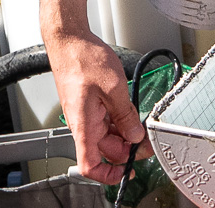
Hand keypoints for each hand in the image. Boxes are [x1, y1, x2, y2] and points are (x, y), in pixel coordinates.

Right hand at [40, 0, 145, 182]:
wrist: (68, 40)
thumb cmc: (82, 58)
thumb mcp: (114, 87)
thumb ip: (126, 114)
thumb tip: (134, 135)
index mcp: (84, 125)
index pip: (89, 165)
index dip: (108, 175)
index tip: (126, 172)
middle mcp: (82, 123)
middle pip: (104, 151)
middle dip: (125, 150)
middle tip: (146, 142)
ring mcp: (84, 114)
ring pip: (105, 136)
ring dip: (123, 134)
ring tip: (140, 125)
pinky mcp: (87, 105)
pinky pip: (103, 121)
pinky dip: (118, 121)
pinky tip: (129, 111)